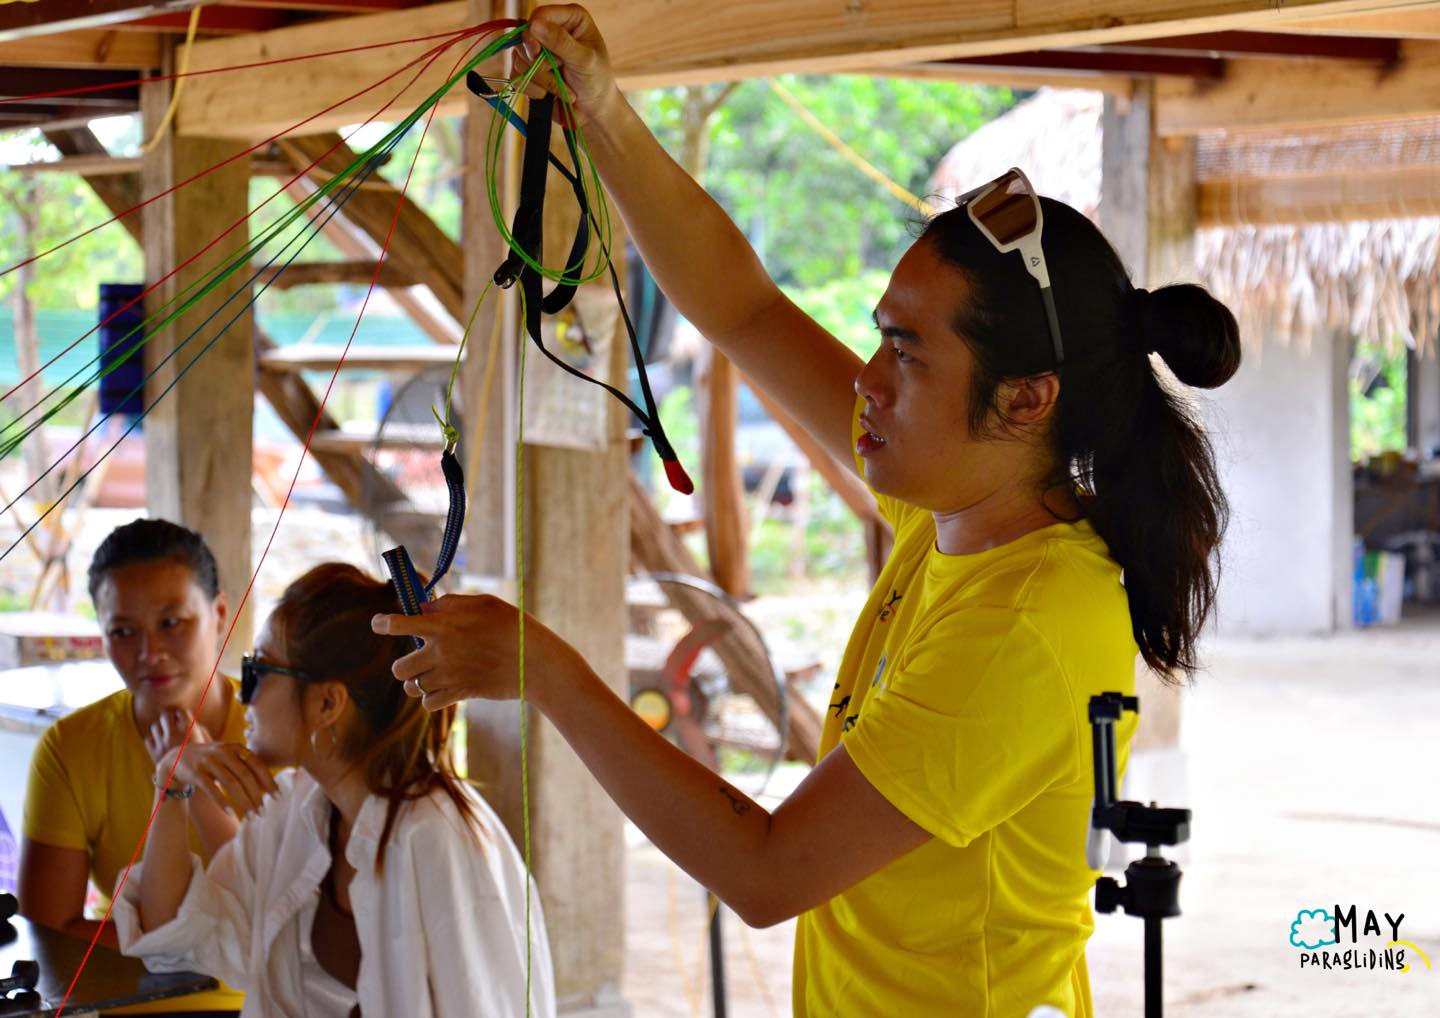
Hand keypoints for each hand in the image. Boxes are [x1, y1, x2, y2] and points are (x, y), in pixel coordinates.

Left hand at [144, 706, 206, 765]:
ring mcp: (162, 744)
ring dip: (160, 728)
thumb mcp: (209, 745)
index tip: (183, 717)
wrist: (190, 784)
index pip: (180, 711)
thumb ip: (202, 731)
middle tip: (172, 722)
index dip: (181, 713)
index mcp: (189, 730)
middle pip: (165, 716)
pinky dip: (153, 740)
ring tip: (166, 733)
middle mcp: (174, 735)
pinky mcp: (155, 753)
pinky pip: (148, 739)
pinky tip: (160, 744)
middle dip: (168, 717)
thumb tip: (195, 723)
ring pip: (155, 727)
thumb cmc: (204, 764)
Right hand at [150, 717, 277, 817]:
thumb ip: (246, 768)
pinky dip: (223, 801)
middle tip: (263, 811)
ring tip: (252, 816)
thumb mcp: (229, 759)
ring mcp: (209, 761)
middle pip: (245, 775)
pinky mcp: (196, 773)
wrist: (177, 758)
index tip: (278, 797)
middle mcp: (223, 752)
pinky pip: (212, 789)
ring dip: (243, 801)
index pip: (257, 765)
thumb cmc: (212, 761)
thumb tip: (267, 787)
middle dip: (256, 795)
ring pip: (231, 783)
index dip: (268, 781)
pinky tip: (231, 812)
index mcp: (235, 747)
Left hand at [371, 594, 586, 711]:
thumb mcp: (484, 603)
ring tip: (435, 674)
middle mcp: (441, 653)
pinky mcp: (460, 694)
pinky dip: (433, 698)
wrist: (536, 661)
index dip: (382, 624)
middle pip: (398, 667)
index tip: (379, 624)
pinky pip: (430, 704)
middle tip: (421, 658)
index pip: (399, 625)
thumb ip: (450, 604)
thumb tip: (423, 609)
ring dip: (419, 682)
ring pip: (413, 687)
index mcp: (443, 625)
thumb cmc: (513, 626)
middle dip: (405, 664)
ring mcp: (449, 676)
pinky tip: (446, 687)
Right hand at [512, 4, 621, 125]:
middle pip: (525, 37)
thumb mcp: (584, 60)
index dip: (534, 31)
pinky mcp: (528, 71)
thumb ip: (561, 42)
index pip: (541, 15)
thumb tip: (535, 25)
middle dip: (540, 62)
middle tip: (558, 71)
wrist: (592, 111)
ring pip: (520, 59)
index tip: (536, 51)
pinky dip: (533, 89)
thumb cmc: (597, 82)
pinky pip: (516, 77)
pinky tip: (549, 95)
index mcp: (570, 19)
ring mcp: (537, 51)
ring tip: (562, 88)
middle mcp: (551, 30)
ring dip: (541, 79)